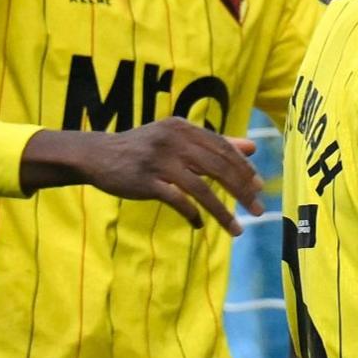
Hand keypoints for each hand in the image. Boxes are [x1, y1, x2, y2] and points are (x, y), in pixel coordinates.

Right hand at [22, 118, 262, 233]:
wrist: (98, 155)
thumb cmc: (145, 148)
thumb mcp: (178, 139)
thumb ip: (214, 143)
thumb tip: (253, 147)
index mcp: (184, 128)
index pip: (223, 149)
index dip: (244, 169)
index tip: (259, 187)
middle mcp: (174, 140)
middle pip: (218, 167)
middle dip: (242, 191)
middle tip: (258, 210)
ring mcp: (159, 160)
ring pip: (201, 188)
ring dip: (222, 211)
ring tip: (236, 229)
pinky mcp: (145, 180)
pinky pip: (177, 200)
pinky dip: (192, 214)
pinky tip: (200, 224)